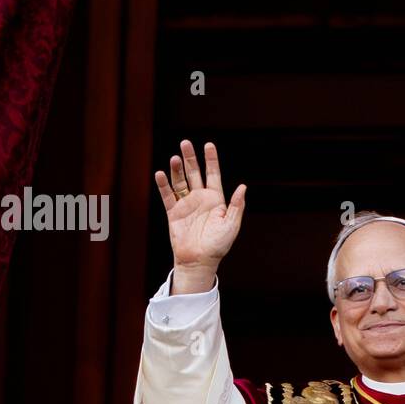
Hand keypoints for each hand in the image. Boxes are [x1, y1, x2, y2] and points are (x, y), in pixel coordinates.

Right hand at [153, 139, 245, 293]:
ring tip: (175, 157)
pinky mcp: (173, 212)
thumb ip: (236, 205)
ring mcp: (186, 204)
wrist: (199, 260)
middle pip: (194, 173)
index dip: (211, 160)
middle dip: (190, 158)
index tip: (209, 145)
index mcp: (215, 200)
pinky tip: (160, 174)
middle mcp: (200, 199)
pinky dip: (163, 185)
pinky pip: (167, 196)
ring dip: (177, 169)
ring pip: (180, 181)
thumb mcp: (231, 225)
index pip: (213, 174)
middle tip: (185, 143)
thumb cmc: (218, 245)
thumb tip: (243, 187)